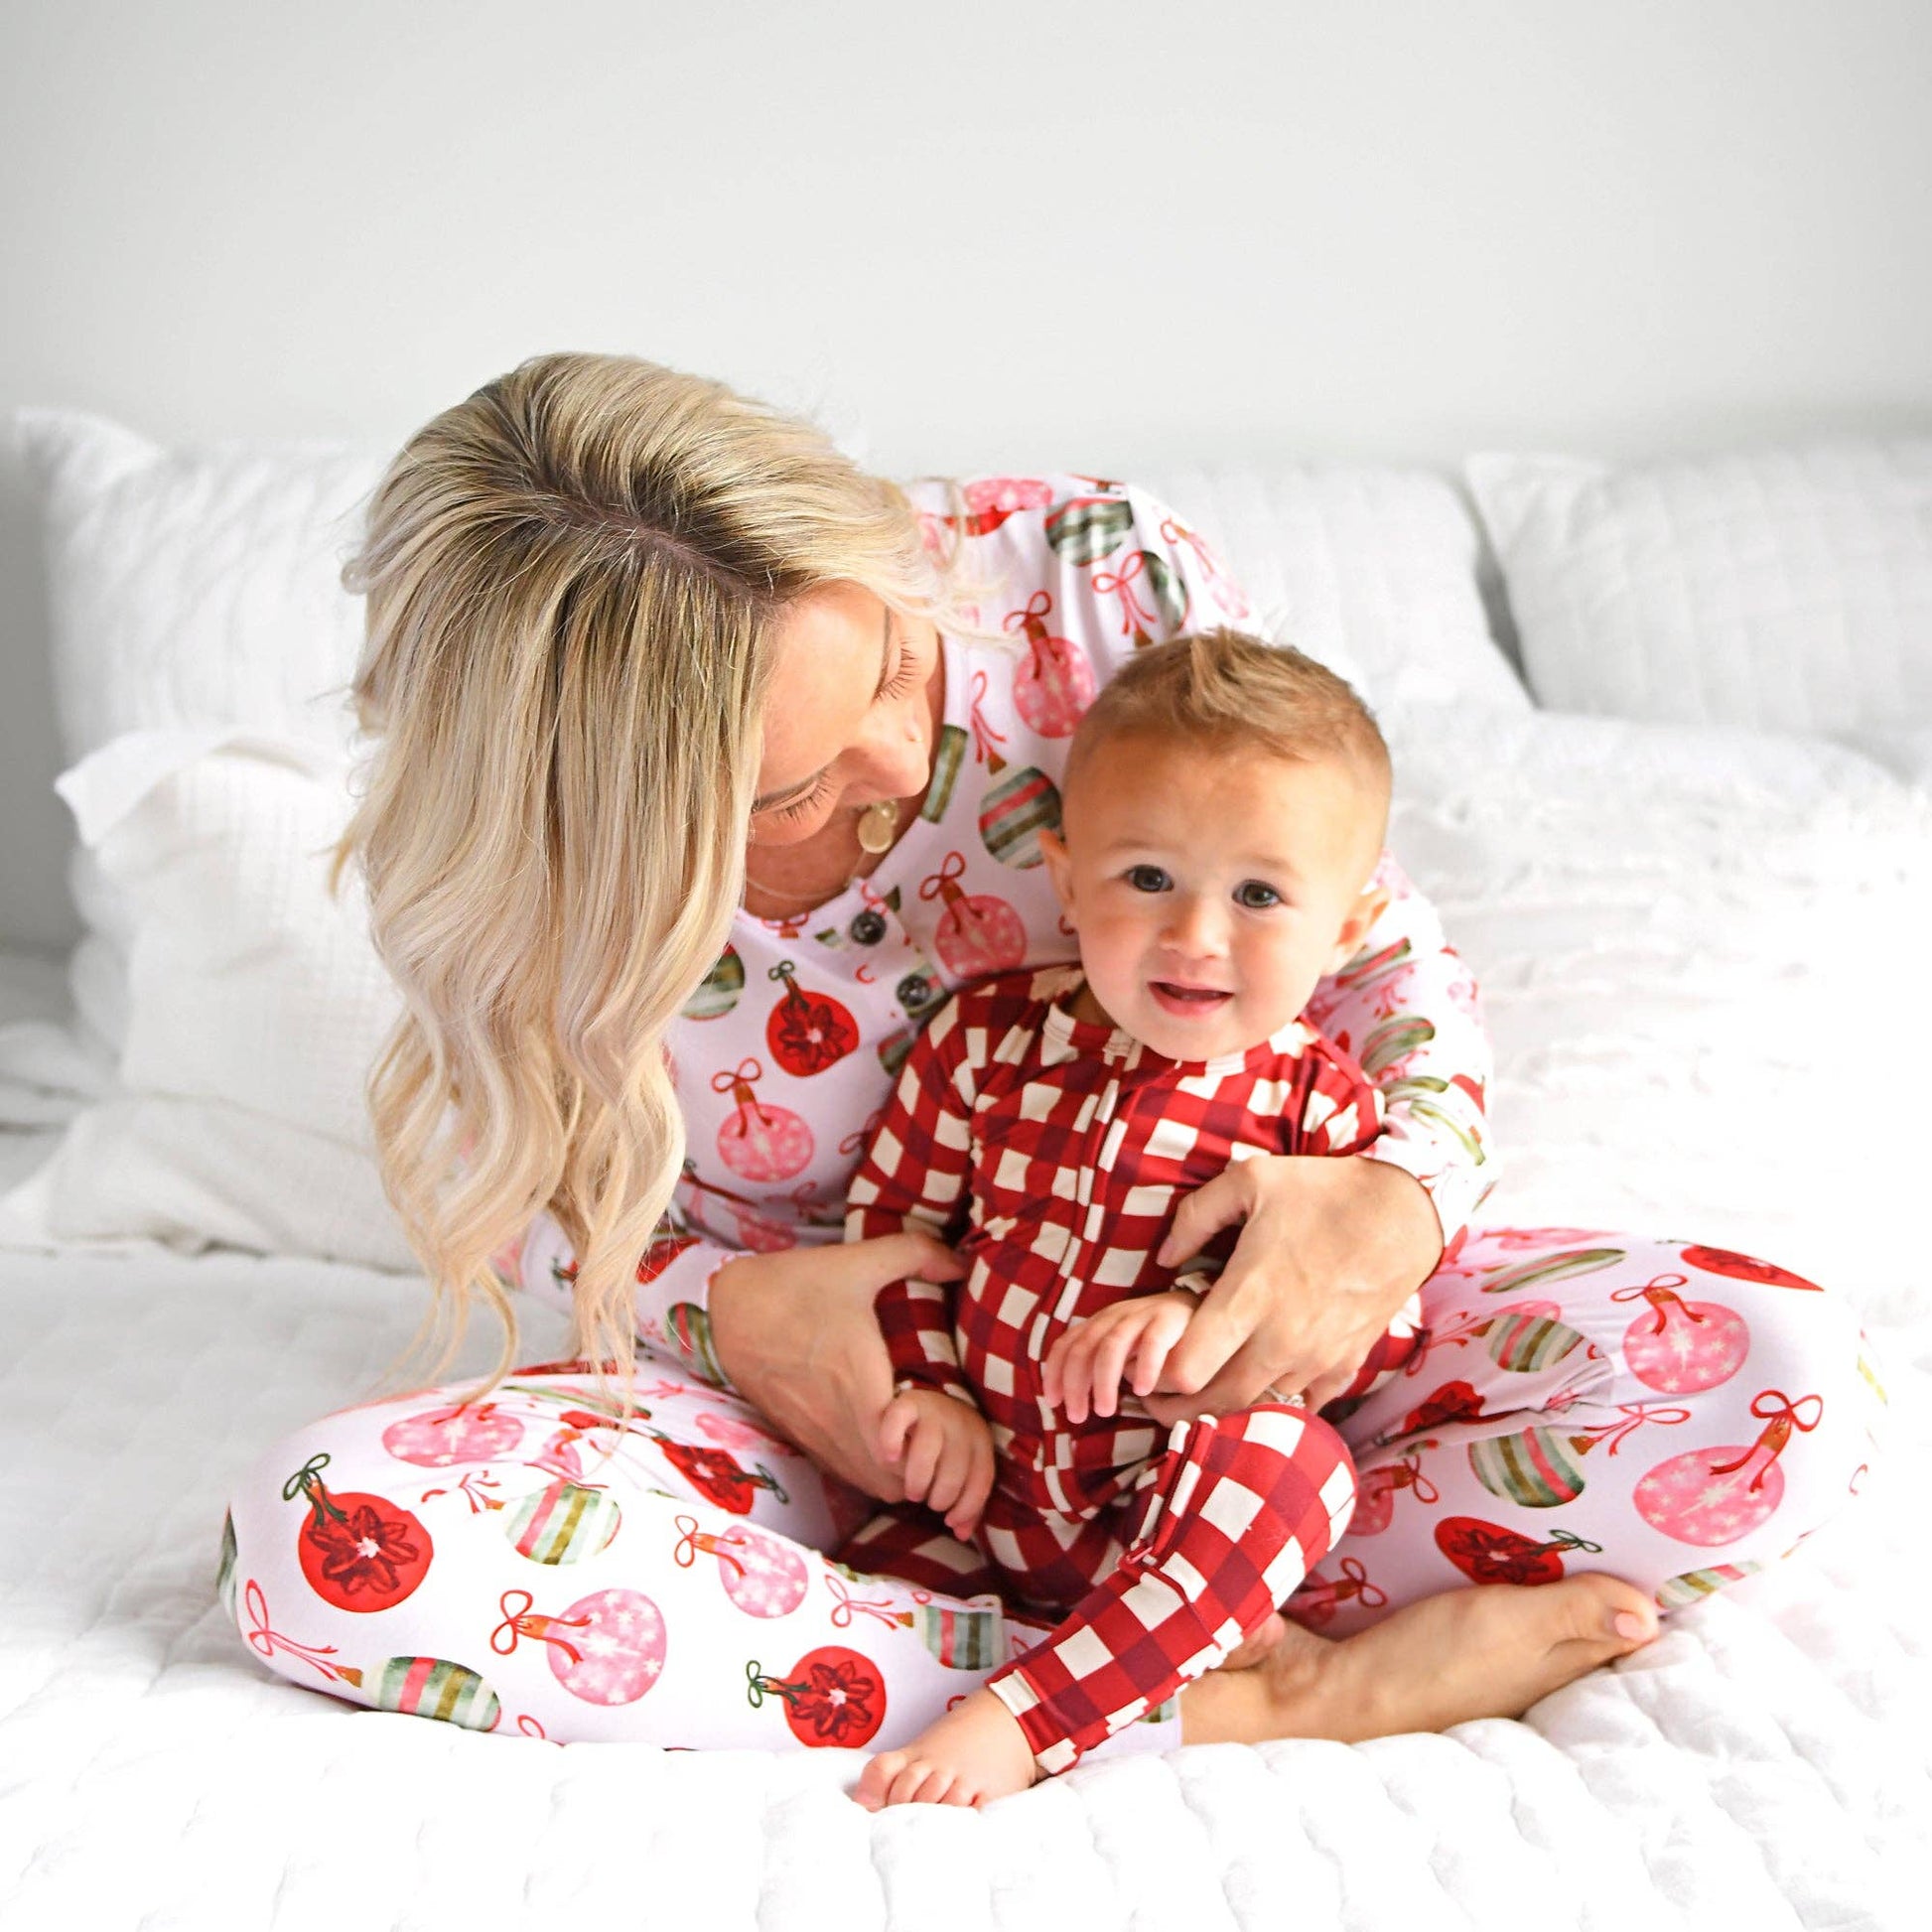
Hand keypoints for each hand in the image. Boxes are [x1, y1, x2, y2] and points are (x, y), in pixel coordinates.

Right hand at [706, 1232, 966, 1503]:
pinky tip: (892, 1441)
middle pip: (898, 1479)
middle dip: (934, 1465)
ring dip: (908, 1473)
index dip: (935, 1442)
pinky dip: (879, 1472)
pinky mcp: (806, 1441)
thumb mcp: (857, 1260)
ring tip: (928, 1436)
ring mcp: (819, 1436)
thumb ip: (916, 1254)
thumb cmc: (796, 1286)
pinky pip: (852, 1476)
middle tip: (951, 1429)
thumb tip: (964, 1263)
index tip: (949, 1413)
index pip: (904, 1447)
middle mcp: (838, 1419)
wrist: (728, 1311)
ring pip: (876, 1485)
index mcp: (857, 1378)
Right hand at [877, 1387, 994, 1540]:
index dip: (967, 1507)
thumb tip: (961, 1534)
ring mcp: (934, 1410)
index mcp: (981, 1439)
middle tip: (927, 1501)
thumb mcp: (964, 1470)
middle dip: (940, 1495)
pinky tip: (890, 1458)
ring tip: (911, 1492)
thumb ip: (965, 1502)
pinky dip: (891, 1440)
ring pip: (927, 1447)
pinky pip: (898, 1419)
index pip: (982, 1479)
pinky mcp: (908, 1402)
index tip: (950, 1522)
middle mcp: (962, 1422)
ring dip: (918, 1478)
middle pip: (954, 1468)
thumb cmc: (948, 1448)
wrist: (928, 1405)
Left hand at [1042, 1290, 1200, 1424]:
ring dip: (1103, 1382)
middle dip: (1075, 1385)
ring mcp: (1140, 1315)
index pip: (1066, 1344)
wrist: (1197, 1309)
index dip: (1055, 1373)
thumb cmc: (1155, 1339)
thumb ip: (1100, 1365)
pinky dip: (1143, 1367)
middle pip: (1084, 1349)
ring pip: (1111, 1347)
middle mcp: (1115, 1316)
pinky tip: (1143, 1390)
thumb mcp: (1122, 1350)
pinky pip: (1152, 1343)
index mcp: (1099, 1322)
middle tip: (1078, 1416)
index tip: (1054, 1402)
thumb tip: (1078, 1398)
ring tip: (1105, 1411)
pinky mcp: (1168, 1319)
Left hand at [1143, 1154, 1442, 1425]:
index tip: (1145, 1363)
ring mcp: (1316, 1358)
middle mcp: (1280, 1339)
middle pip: (1217, 1404)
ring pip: (1259, 1408)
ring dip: (1227, 1407)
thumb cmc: (1322, 1191)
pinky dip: (1277, 1402)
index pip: (1188, 1370)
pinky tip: (1258, 1388)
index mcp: (1249, 1297)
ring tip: (1202, 1393)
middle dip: (1180, 1408)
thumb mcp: (1249, 1180)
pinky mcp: (1345, 1365)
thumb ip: (1194, 1217)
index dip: (1159, 1374)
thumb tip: (1163, 1257)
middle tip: (1156, 1400)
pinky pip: (1304, 1405)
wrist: (1405, 1212)